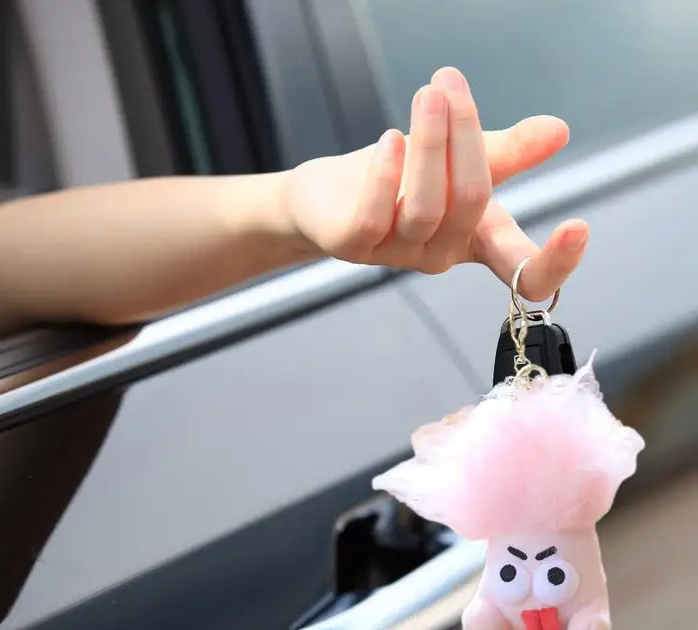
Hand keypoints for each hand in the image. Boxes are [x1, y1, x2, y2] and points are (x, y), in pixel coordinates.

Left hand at [284, 66, 588, 301]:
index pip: (522, 271)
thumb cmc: (397, 179)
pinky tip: (391, 139)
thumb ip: (506, 152)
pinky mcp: (353, 246)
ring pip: (425, 209)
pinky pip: (375, 218)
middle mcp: (439, 253)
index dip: (554, 261)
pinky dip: (385, 176)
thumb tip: (558, 130)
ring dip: (429, 144)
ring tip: (428, 95)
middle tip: (449, 84)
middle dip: (465, 138)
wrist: (325, 196)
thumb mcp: (458, 161)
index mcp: (475, 239)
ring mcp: (396, 254)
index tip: (578, 226)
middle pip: (471, 204)